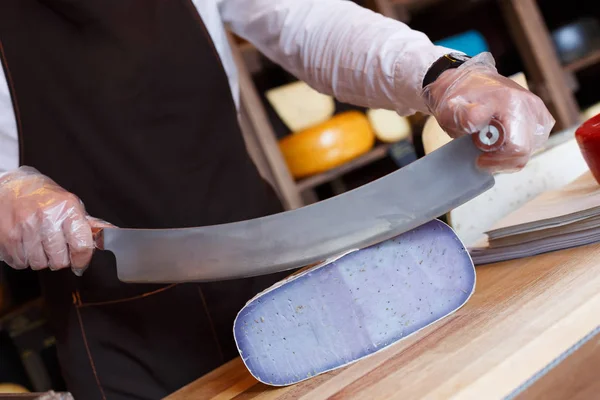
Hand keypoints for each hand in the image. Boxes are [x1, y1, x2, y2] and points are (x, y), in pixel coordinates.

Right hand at [0, 166, 110, 273]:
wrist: (11, 186)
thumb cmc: (45, 197)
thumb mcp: (70, 205)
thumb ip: (89, 224)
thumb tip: (111, 234)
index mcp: (68, 209)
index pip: (81, 245)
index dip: (82, 260)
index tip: (80, 264)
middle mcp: (47, 217)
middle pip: (59, 260)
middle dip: (60, 260)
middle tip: (56, 249)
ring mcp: (25, 227)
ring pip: (39, 264)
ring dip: (41, 259)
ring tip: (39, 244)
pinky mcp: (7, 236)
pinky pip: (20, 262)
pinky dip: (24, 259)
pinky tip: (26, 244)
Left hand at [422, 52, 554, 172]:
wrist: (467, 81)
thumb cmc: (459, 97)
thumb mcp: (451, 108)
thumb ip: (464, 116)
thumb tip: (479, 119)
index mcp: (512, 102)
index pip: (517, 147)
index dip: (497, 159)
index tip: (479, 159)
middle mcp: (531, 105)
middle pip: (525, 151)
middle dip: (501, 159)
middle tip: (482, 154)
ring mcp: (538, 111)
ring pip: (530, 149)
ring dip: (508, 154)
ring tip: (490, 145)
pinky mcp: (540, 117)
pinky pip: (532, 143)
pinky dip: (515, 148)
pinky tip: (500, 142)